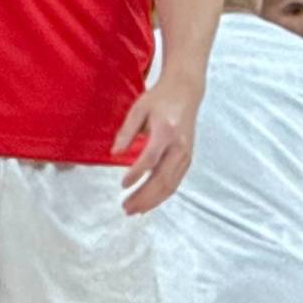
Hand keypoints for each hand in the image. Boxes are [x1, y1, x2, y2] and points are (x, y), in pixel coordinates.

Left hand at [112, 77, 199, 214]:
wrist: (186, 92)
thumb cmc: (159, 99)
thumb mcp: (138, 109)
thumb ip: (126, 132)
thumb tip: (114, 154)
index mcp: (166, 131)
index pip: (151, 158)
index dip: (137, 173)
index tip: (122, 185)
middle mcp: (179, 146)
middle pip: (163, 177)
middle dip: (144, 196)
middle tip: (126, 208)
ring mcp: (186, 154)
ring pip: (171, 184)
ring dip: (153, 200)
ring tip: (134, 210)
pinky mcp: (188, 158)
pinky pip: (176, 181)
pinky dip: (163, 194)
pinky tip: (149, 202)